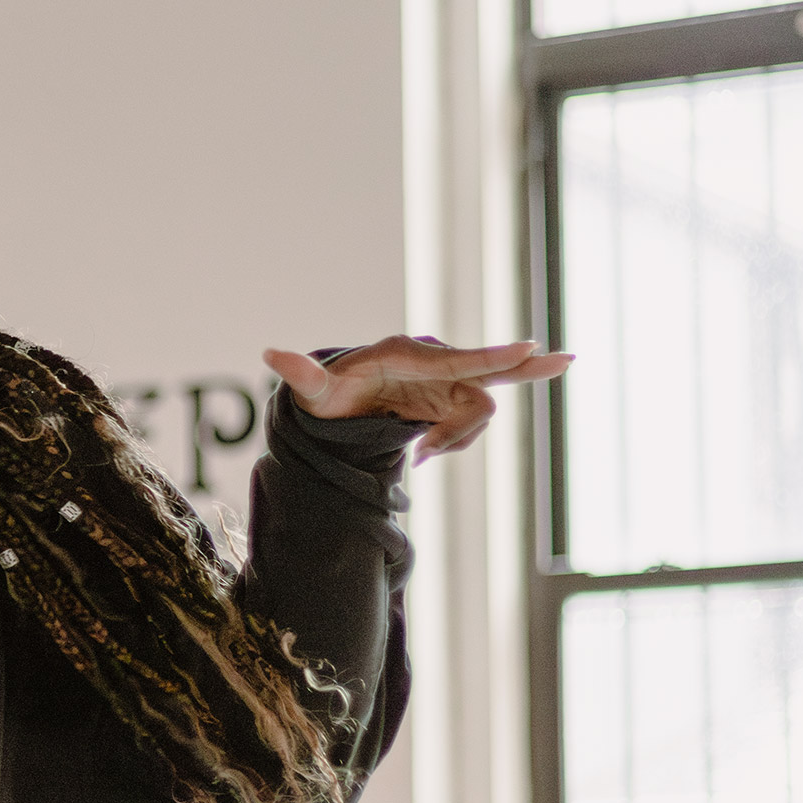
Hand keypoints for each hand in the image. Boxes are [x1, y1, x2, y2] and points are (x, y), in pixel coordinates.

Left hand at [263, 336, 572, 462]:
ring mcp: (451, 381)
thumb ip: (300, 375)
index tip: (530, 348)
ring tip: (418, 455)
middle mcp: (437, 362)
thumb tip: (273, 355)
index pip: (458, 359)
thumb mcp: (313, 391)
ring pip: (479, 414)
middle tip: (493, 408)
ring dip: (453, 440)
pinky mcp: (455, 399)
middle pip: (483, 386)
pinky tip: (427, 451)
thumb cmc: (328, 395)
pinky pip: (473, 422)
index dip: (492, 357)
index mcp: (407, 353)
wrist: (342, 403)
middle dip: (486, 404)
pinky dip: (455, 441)